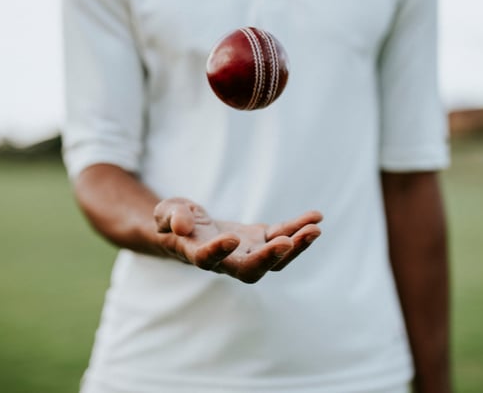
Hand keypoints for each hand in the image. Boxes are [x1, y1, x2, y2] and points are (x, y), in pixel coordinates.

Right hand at [153, 198, 321, 282]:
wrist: (188, 228)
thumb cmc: (173, 221)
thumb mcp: (166, 212)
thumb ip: (172, 217)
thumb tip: (182, 226)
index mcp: (198, 254)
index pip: (207, 260)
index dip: (218, 252)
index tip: (231, 238)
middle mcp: (226, 261)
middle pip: (250, 270)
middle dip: (270, 258)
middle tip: (287, 243)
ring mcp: (246, 252)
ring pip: (274, 259)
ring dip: (295, 246)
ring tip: (315, 229)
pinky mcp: (259, 240)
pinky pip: (282, 236)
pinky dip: (298, 228)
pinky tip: (316, 216)